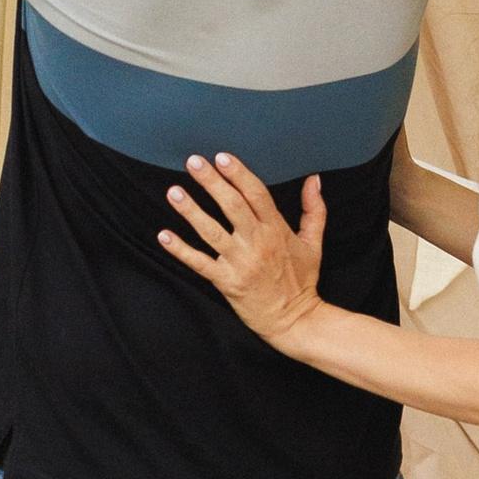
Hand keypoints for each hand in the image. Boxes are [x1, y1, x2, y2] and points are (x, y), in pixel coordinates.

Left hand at [159, 153, 325, 347]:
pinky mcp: (227, 282)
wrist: (295, 321)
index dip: (238, 174)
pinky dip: (181, 251)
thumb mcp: (313, 243)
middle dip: (211, 182)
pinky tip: (164, 236)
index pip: (256, 194)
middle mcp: (258, 243)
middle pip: (232, 206)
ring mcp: (241, 263)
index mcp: (277, 230)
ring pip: (212, 231)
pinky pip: (200, 263)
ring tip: (174, 192)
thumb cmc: (303, 280)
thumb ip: (313, 209)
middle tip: (193, 162)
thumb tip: (314, 179)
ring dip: (191, 211)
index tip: (222, 157)